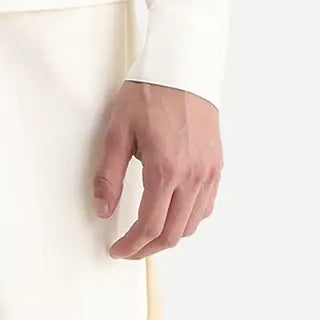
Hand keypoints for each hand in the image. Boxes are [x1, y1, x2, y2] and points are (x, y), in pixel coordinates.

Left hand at [92, 81, 221, 256]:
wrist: (183, 69)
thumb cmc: (149, 95)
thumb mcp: (118, 131)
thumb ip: (108, 175)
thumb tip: (103, 210)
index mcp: (165, 169)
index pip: (150, 226)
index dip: (132, 245)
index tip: (117, 250)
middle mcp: (192, 176)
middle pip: (173, 233)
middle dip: (148, 248)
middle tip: (129, 249)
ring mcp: (208, 172)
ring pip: (192, 224)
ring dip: (169, 235)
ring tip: (147, 233)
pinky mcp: (216, 165)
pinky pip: (206, 206)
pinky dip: (189, 218)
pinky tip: (172, 213)